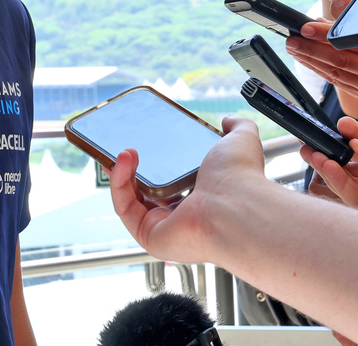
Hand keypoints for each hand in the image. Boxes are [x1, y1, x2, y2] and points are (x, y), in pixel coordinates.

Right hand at [109, 117, 266, 263]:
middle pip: (148, 193)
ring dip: (123, 174)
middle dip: (132, 172)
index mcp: (204, 195)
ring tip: (125, 151)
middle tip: (126, 151)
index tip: (147, 145)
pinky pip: (125, 209)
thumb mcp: (239, 139)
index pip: (174, 181)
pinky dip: (118, 184)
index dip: (156, 163)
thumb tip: (228, 120)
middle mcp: (184, 214)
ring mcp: (166, 228)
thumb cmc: (239, 177)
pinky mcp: (150, 236)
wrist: (235, 202)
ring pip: (132, 201)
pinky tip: (123, 161)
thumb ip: (237, 126)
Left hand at [287, 19, 357, 104]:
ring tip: (295, 48)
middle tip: (292, 40)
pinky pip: (339, 83)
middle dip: (311, 51)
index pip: (351, 44)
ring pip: (336, 75)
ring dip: (312, 61)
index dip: (326, 36)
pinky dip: (322, 70)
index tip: (307, 27)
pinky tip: (309, 61)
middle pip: (339, 62)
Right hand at [303, 119, 357, 230]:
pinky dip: (338, 184)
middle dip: (331, 153)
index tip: (338, 126)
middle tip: (313, 142)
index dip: (351, 136)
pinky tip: (330, 170)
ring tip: (314, 155)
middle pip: (352, 165)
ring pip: (348, 182)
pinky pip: (353, 199)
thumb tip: (357, 142)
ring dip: (329, 168)